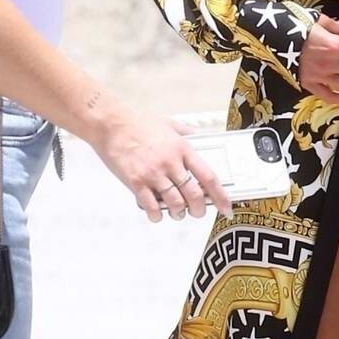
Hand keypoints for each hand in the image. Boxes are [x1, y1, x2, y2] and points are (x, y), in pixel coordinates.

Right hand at [93, 111, 233, 223]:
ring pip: (175, 204)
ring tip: (177, 212)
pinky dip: (157, 215)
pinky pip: (151, 207)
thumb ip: (186, 133)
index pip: (209, 177)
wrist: (111, 124)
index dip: (221, 196)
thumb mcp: (170, 124)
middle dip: (199, 210)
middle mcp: (171, 163)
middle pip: (194, 195)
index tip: (226, 208)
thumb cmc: (138, 122)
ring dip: (179, 213)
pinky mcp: (136, 182)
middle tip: (197, 212)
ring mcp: (153, 174)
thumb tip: (200, 138)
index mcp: (183, 149)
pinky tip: (157, 214)